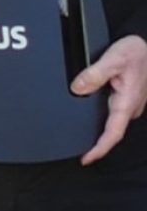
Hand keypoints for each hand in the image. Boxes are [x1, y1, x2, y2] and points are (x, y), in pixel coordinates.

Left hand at [74, 33, 146, 164]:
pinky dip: (100, 118)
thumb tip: (78, 88)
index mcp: (128, 102)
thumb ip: (95, 74)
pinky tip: (87, 116)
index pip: (114, 133)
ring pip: (112, 121)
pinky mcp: (127, 97)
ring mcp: (130, 103)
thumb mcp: (114, 59)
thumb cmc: (136, 51)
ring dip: (97, 130)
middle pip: (111, 131)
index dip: (100, 148)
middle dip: (95, 142)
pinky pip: (112, 112)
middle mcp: (130, 106)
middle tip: (74, 149)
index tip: (86, 159)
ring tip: (79, 137)